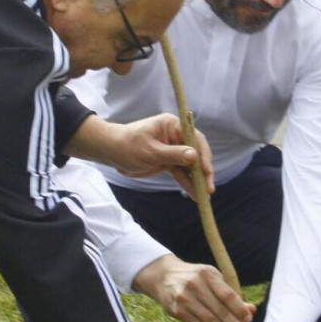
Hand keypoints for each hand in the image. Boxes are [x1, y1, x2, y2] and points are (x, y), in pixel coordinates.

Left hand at [65, 114, 214, 197]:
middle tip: (209, 187)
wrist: (112, 153)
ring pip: (190, 166)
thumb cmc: (127, 145)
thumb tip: (194, 156)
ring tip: (205, 196)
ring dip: (197, 180)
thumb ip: (173, 154)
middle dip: (203, 171)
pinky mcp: (169, 163)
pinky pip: (182, 174)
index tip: (206, 170)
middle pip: (196, 153)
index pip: (194, 139)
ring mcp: (173, 150)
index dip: (203, 154)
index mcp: (172, 125)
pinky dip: (188, 184)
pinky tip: (196, 196)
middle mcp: (176, 136)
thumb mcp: (150, 151)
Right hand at [132, 255, 255, 321]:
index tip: (249, 321)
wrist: (165, 277)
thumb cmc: (197, 278)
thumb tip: (251, 311)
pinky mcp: (178, 312)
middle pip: (219, 311)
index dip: (238, 309)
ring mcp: (184, 299)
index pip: (226, 295)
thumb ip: (231, 294)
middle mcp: (195, 286)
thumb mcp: (213, 279)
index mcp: (207, 274)